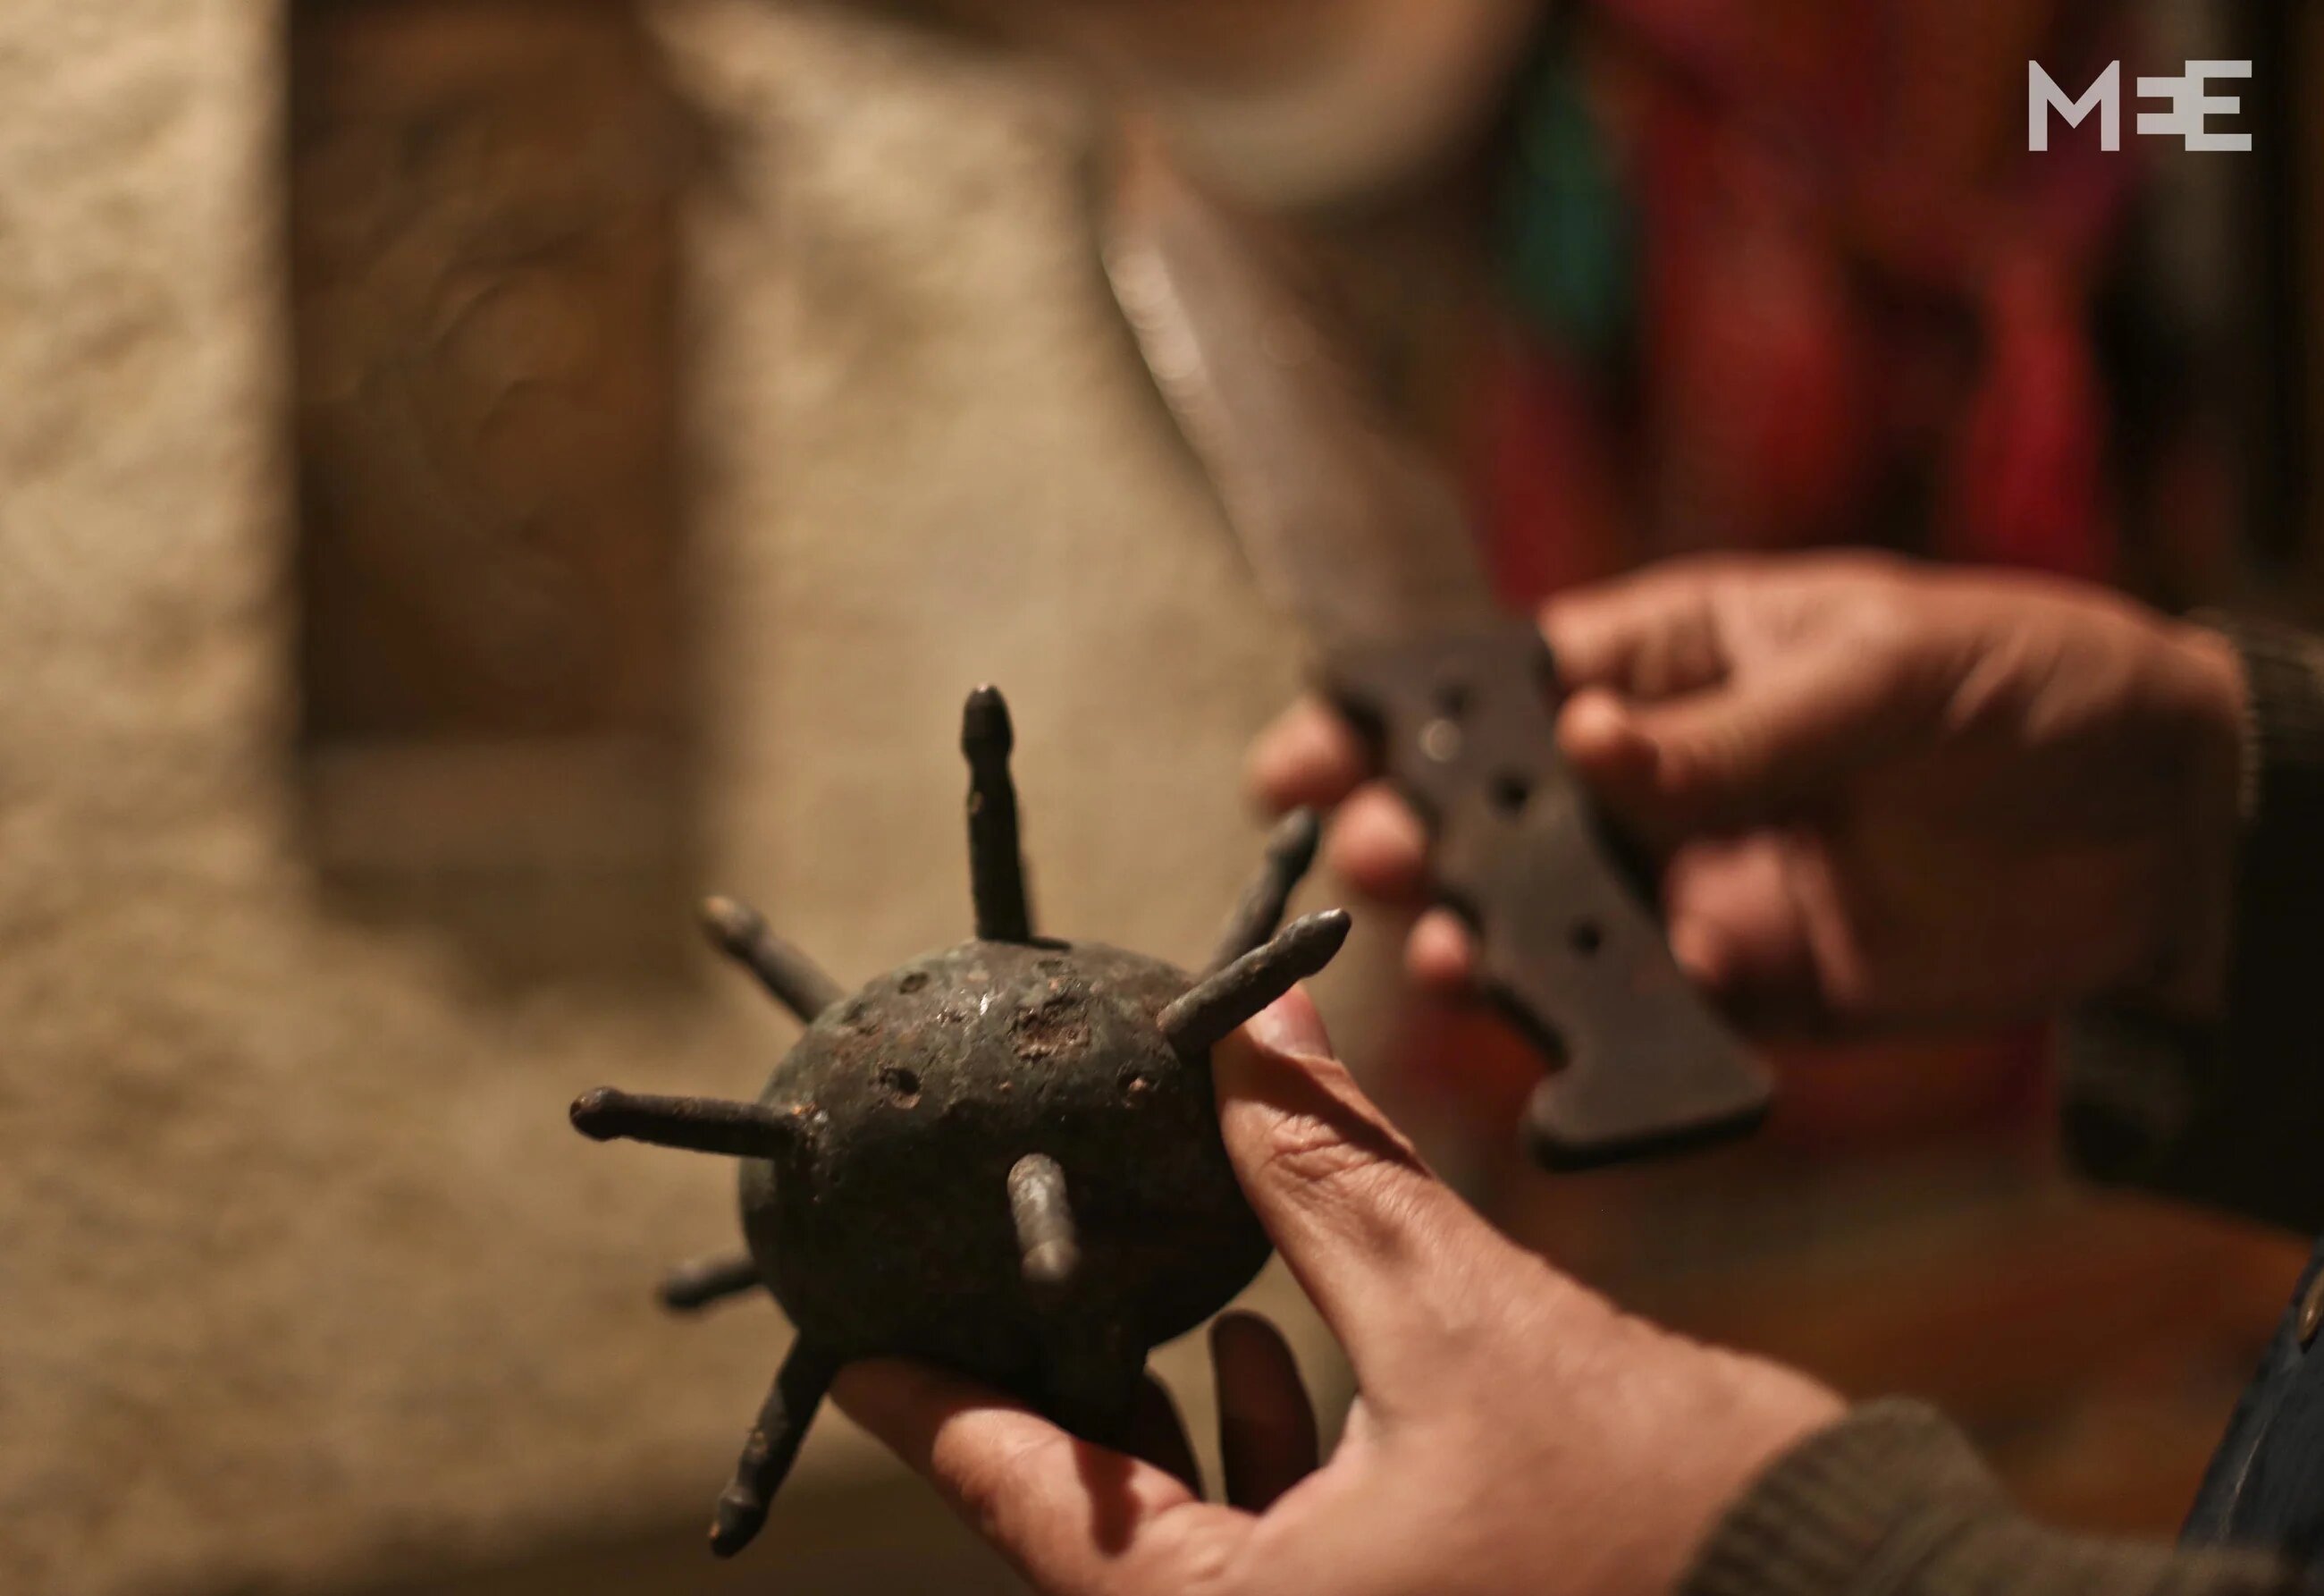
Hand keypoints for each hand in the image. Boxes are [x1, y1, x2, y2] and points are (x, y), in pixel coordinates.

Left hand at [833, 992, 1840, 1595]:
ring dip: (1172, 1424)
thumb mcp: (1463, 1315)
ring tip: (1151, 1297)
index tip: (858, 1347)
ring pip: (1199, 1549)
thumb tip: (1247, 1035)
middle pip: (1108, 1532)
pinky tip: (1270, 1356)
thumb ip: (1329, 1170)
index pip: (1037, 1506)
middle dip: (1063, 1402)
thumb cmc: (1669, 1509)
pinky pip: (1284, 1562)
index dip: (939, 1411)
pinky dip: (1263, 1463)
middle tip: (1004, 1288)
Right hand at [1251, 553, 2246, 1030]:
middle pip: (1501, 810)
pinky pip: (1643, 1009)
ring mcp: (1696, 882)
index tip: (1305, 753)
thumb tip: (1588, 748)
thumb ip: (1737, 729)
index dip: (1396, 717)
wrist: (2173, 831)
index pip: (1504, 682)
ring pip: (1552, 919)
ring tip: (1447, 950)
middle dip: (1415, 832)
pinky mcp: (1748, 985)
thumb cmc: (2030, 686)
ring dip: (1485, 935)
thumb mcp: (1888, 669)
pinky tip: (1547, 1025)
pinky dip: (1589, 1025)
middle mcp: (1663, 774)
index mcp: (1675, 658)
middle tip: (1371, 857)